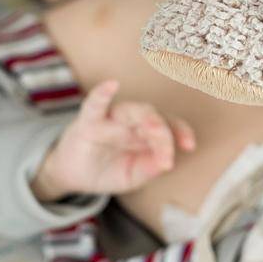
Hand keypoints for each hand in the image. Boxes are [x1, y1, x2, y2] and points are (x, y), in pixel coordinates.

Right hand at [31, 80, 196, 199]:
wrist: (73, 176)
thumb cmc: (107, 169)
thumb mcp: (132, 176)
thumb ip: (148, 169)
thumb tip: (165, 163)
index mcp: (146, 133)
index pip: (169, 126)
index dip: (181, 132)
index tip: (189, 146)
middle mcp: (132, 122)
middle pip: (153, 117)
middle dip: (164, 131)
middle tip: (167, 153)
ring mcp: (111, 119)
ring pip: (131, 110)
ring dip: (146, 118)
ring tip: (153, 128)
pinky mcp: (88, 121)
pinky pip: (95, 104)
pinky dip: (102, 94)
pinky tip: (111, 85)